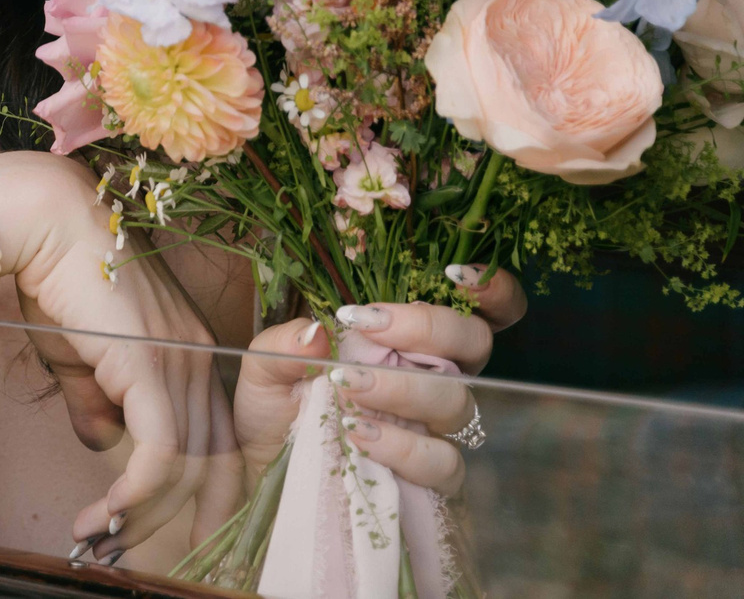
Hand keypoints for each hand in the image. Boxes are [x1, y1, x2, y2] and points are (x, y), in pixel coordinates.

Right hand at [0, 154, 241, 564]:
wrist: (40, 222)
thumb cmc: (54, 274)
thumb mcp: (76, 350)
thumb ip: (94, 397)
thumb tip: (100, 442)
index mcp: (189, 348)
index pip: (213, 435)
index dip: (199, 489)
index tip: (170, 529)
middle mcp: (197, 357)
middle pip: (212, 460)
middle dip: (183, 518)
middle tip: (143, 557)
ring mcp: (179, 363)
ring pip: (186, 466)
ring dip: (144, 514)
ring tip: (102, 541)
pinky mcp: (150, 370)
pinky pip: (159, 454)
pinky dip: (135, 494)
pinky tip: (105, 516)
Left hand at [236, 272, 525, 495]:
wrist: (265, 467)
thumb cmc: (277, 405)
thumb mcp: (264, 367)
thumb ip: (284, 344)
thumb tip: (319, 331)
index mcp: (405, 339)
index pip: (473, 308)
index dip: (489, 288)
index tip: (454, 274)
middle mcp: (434, 377)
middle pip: (475, 341)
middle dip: (429, 328)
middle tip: (372, 328)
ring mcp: (437, 428)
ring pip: (458, 400)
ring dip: (404, 389)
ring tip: (349, 387)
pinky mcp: (433, 477)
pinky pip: (443, 461)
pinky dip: (403, 447)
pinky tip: (359, 434)